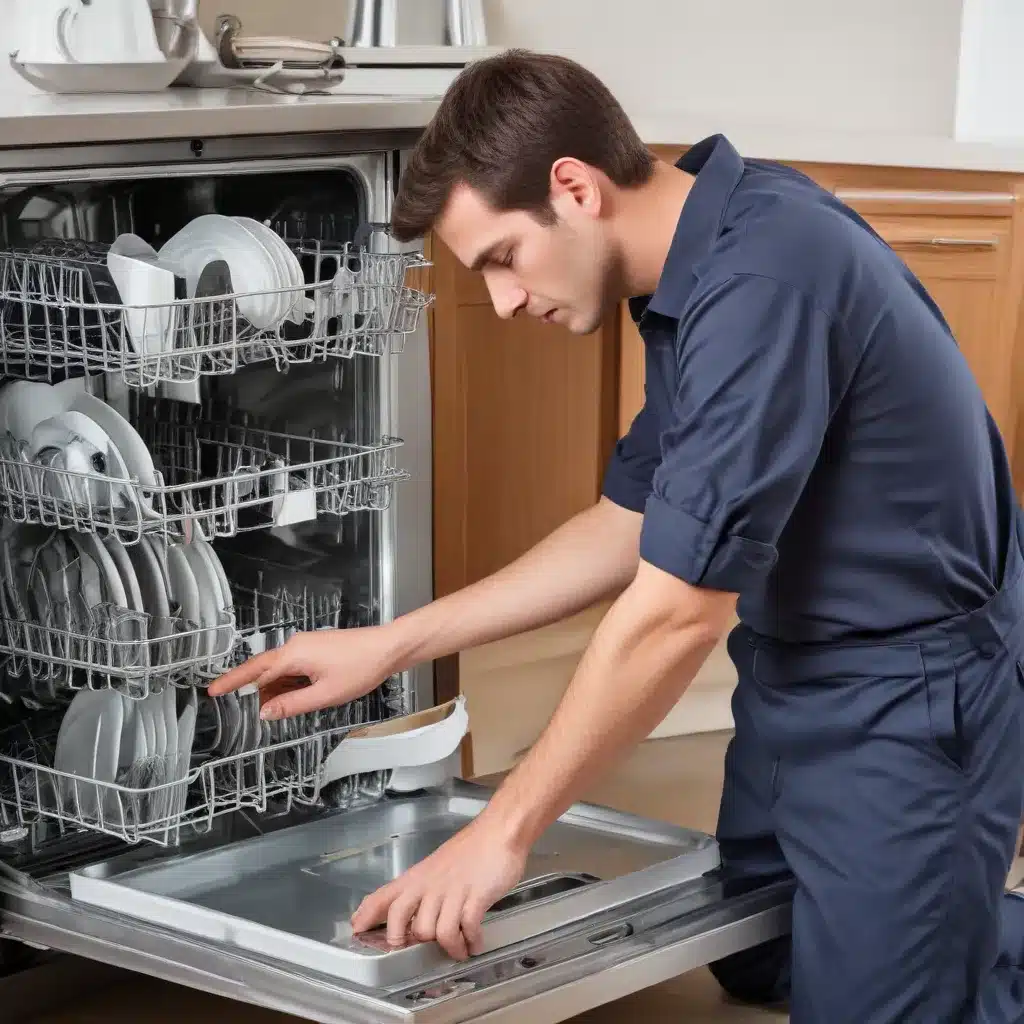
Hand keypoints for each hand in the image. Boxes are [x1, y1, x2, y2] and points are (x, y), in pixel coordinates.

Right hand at [207, 626, 401, 719]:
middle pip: (264, 668)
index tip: (213, 691)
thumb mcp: (324, 695)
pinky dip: (290, 681)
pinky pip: (294, 665)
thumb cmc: (360, 668)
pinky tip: (298, 694)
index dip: (233, 683)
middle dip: (250, 685)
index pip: (255, 672)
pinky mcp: (317, 647)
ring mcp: (307, 644)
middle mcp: (296, 645)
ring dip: (276, 688)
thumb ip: (291, 704)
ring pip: (280, 668)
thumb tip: (265, 712)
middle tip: (233, 699)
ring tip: (284, 707)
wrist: (388, 648)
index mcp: (293, 655)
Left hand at [351, 816, 527, 959]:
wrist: (499, 831)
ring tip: (459, 949)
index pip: (385, 895)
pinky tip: (475, 943)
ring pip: (434, 931)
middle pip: (401, 918)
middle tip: (417, 953)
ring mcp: (452, 891)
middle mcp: (430, 885)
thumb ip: (423, 887)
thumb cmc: (471, 850)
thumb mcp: (438, 865)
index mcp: (419, 877)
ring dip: (449, 948)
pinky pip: (466, 928)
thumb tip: (410, 912)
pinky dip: (470, 942)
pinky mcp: (476, 896)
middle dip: (403, 941)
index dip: (368, 914)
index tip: (357, 929)